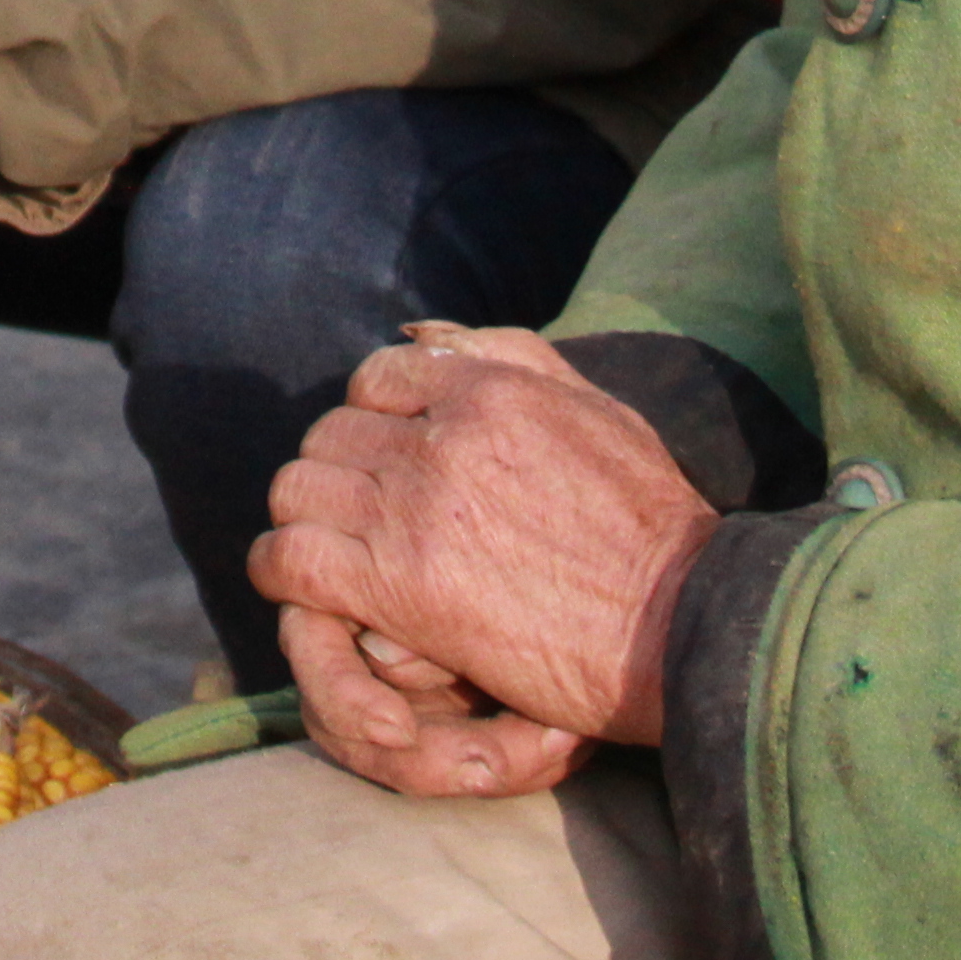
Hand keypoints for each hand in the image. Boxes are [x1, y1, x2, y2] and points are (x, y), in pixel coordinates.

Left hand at [252, 326, 716, 799]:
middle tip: (352, 513)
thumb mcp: (600, 410)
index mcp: (489, 391)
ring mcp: (415, 511)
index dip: (368, 420)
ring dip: (303, 519)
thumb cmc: (654, 526)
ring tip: (322, 548)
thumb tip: (427, 335)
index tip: (381, 459)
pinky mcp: (398, 586)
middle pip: (329, 436)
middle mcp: (441, 440)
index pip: (374, 380)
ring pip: (298, 491)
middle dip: (334, 472)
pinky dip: (277, 570)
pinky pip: (291, 559)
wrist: (684, 624)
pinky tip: (296, 587)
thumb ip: (516, 359)